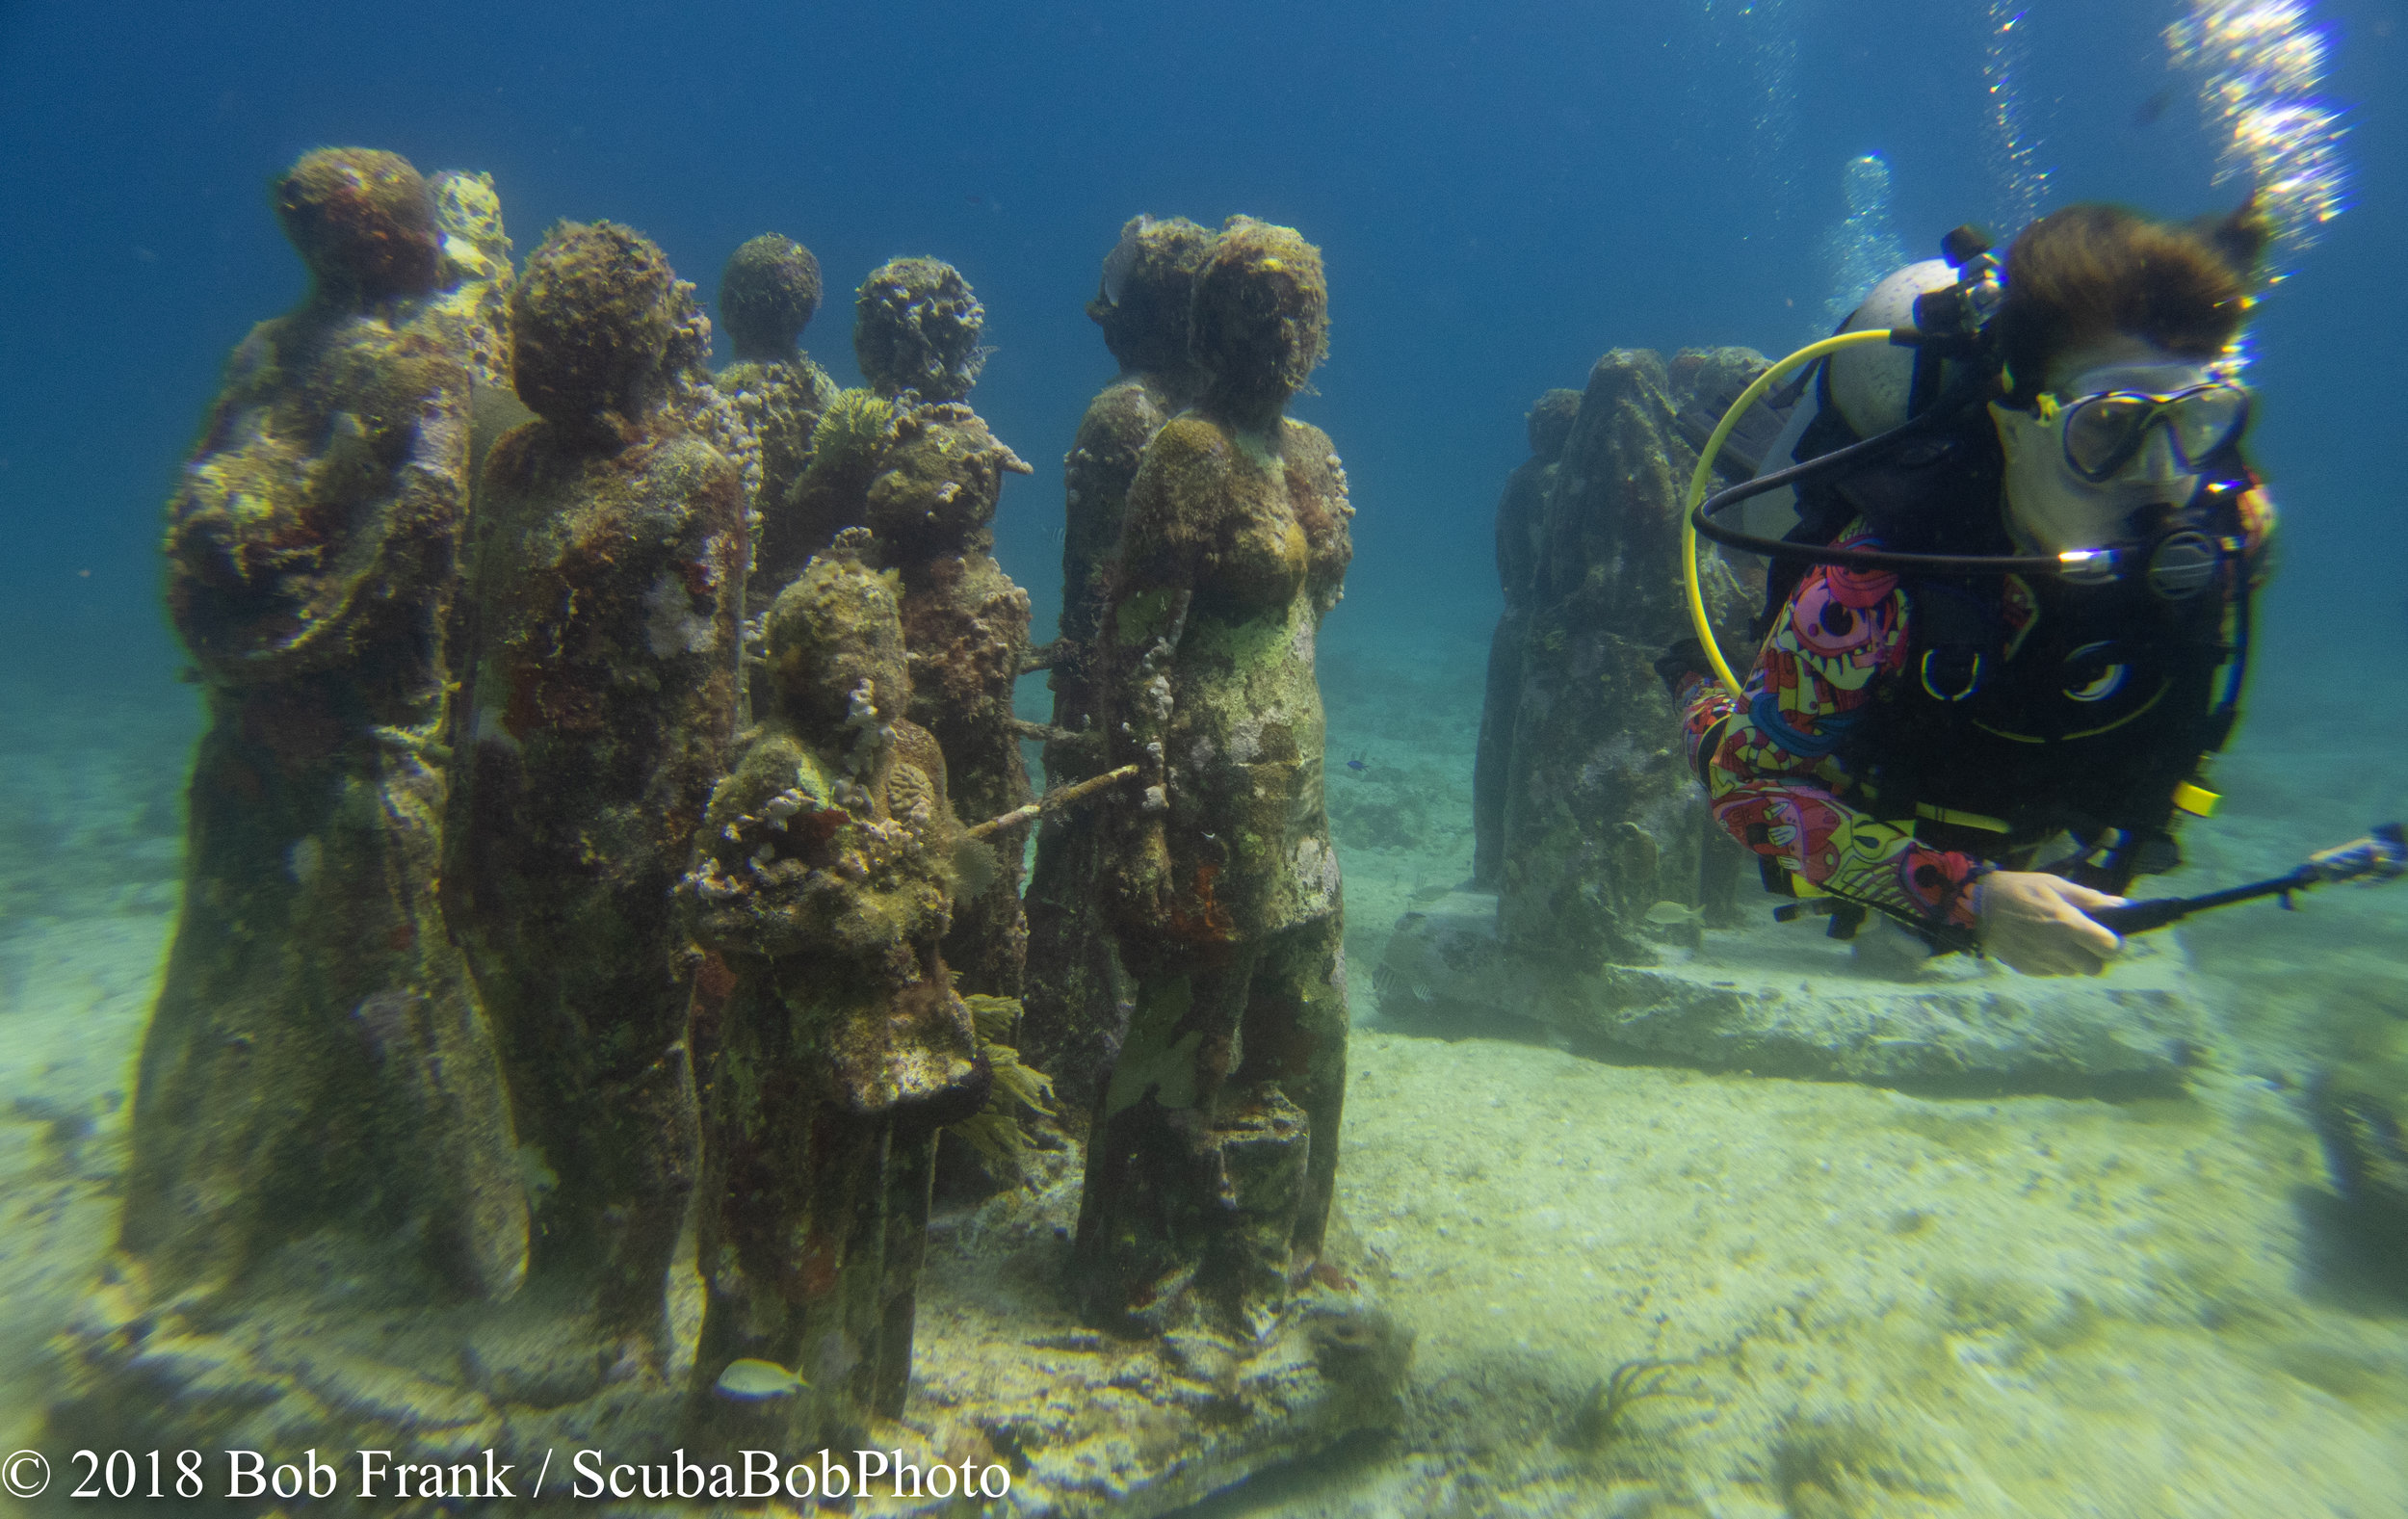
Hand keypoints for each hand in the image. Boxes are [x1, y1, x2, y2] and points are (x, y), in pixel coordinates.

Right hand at [1975, 871, 2125, 975]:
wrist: (1978, 907)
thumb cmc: (2020, 890)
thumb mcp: (2055, 884)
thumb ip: (2089, 898)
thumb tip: (2121, 906)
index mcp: (2069, 924)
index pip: (2110, 948)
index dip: (2114, 943)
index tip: (2108, 937)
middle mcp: (2059, 948)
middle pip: (2095, 968)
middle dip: (2094, 956)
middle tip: (2083, 941)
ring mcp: (2043, 962)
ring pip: (2074, 971)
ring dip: (2073, 960)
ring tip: (2059, 942)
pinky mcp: (2029, 970)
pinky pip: (2053, 972)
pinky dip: (2053, 963)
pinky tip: (2041, 946)